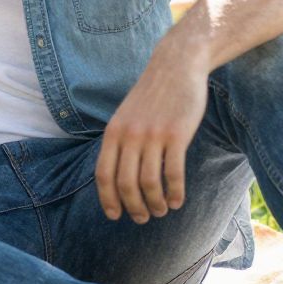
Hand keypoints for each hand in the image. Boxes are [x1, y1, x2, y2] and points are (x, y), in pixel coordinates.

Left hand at [95, 41, 208, 224]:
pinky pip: (173, 173)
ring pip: (149, 183)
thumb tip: (119, 176)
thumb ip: (121, 141)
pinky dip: (175, 192)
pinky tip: (178, 201)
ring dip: (155, 203)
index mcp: (113, 132)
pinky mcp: (177, 135)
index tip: (115, 216)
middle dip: (133, 207)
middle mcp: (129, 135)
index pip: (103, 174)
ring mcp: (152, 135)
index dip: (108, 199)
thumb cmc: (153, 95)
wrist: (176, 65)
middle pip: (125, 184)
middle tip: (143, 218)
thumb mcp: (127, 115)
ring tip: (162, 210)